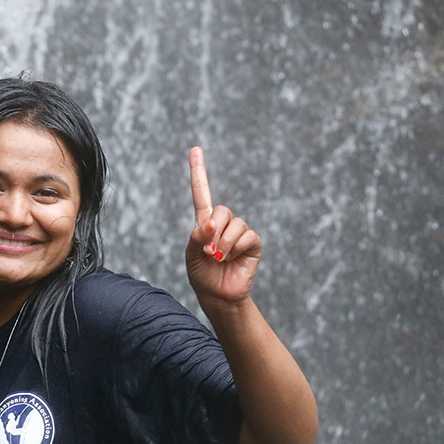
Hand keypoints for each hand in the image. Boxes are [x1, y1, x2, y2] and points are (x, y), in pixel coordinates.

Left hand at [186, 147, 260, 304]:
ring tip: (219, 258)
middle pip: (221, 210)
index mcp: (204, 222)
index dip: (198, 171)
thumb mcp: (191, 255)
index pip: (201, 193)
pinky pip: (247, 235)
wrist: (218, 295)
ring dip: (224, 243)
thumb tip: (209, 224)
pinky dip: (236, 247)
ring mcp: (239, 233)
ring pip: (235, 224)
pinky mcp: (252, 244)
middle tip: (209, 251)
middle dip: (213, 230)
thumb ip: (196, 237)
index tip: (195, 149)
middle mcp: (223, 224)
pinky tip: (232, 258)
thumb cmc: (202, 275)